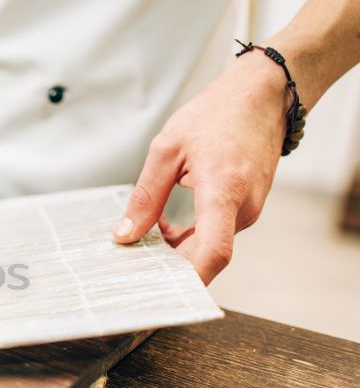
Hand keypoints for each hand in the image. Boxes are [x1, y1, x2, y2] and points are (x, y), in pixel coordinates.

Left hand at [113, 50, 288, 283]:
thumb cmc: (216, 114)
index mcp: (224, 191)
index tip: (162, 293)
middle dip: (170, 265)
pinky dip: (190, 237)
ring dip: (176, 249)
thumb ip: (145, 196)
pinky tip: (165, 224)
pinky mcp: (247, 208)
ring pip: (209, 246)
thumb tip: (125, 235)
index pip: (213, 253)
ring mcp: (249, 210)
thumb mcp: (167, 149)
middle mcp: (243, 208)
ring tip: (145, 234)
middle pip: (206, 256)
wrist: (262, 94)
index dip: (189, 280)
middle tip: (133, 262)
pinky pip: (216, 233)